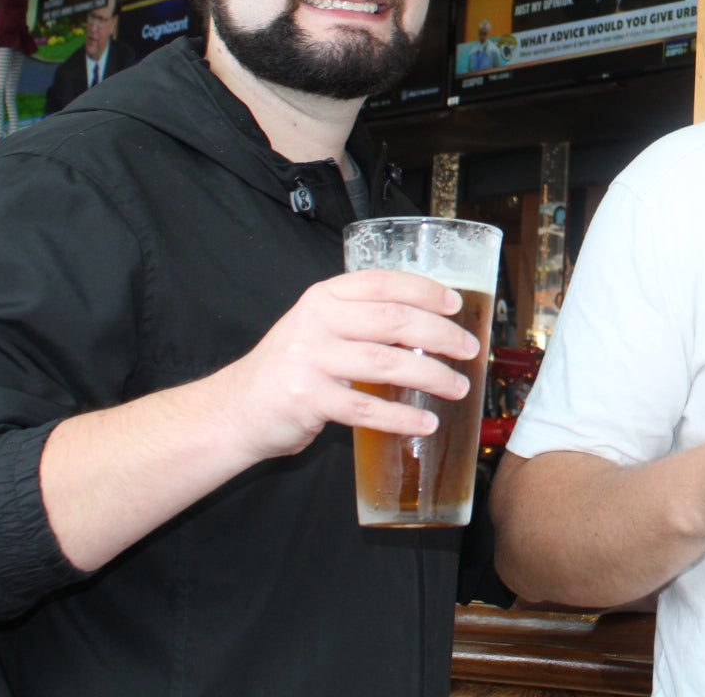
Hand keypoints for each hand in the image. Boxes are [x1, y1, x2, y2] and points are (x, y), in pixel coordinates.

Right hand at [210, 269, 480, 462]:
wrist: (235, 410)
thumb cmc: (290, 369)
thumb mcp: (319, 328)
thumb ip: (360, 320)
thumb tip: (429, 325)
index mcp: (324, 298)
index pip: (383, 282)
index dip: (424, 291)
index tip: (455, 304)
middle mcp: (317, 321)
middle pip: (393, 319)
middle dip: (441, 334)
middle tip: (469, 349)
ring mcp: (311, 360)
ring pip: (387, 362)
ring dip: (431, 375)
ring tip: (457, 387)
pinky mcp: (308, 399)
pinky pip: (367, 408)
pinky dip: (401, 416)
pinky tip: (425, 422)